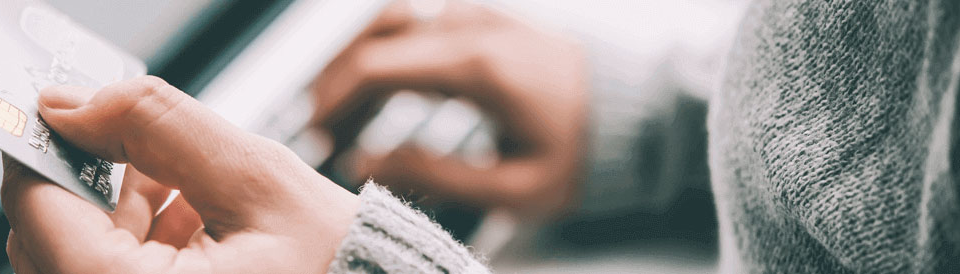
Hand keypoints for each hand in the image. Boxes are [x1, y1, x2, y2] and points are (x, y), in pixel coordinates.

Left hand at [2, 76, 359, 272]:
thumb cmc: (342, 270)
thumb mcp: (256, 179)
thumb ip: (157, 125)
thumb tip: (73, 103)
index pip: (34, 208)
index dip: (40, 143)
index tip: (59, 107)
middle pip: (45, 236)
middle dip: (89, 178)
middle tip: (137, 143)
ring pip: (77, 257)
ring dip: (118, 212)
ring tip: (190, 193)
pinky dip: (138, 246)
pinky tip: (191, 223)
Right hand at [311, 0, 586, 215]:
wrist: (643, 115)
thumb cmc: (584, 156)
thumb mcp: (514, 187)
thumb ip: (433, 175)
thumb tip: (363, 161)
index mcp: (477, 66)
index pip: (375, 67)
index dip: (333, 101)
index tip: (316, 136)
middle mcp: (474, 27)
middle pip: (374, 37)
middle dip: (335, 81)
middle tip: (320, 127)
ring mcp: (481, 15)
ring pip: (393, 20)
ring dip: (358, 59)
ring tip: (343, 108)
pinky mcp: (488, 17)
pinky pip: (420, 21)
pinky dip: (389, 50)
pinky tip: (384, 89)